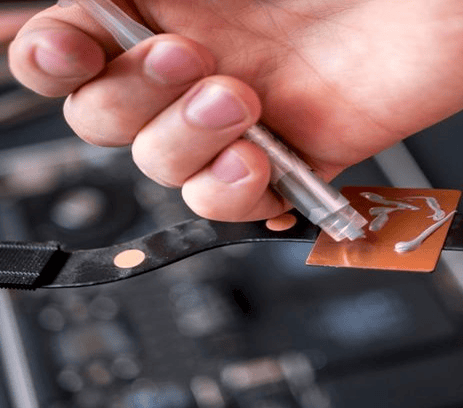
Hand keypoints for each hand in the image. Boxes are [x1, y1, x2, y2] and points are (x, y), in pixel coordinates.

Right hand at [8, 0, 462, 220]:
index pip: (74, 39)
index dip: (49, 52)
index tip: (61, 42)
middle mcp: (206, 51)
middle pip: (101, 111)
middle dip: (126, 92)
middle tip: (186, 55)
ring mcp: (252, 108)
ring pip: (160, 162)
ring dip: (179, 141)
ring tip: (240, 100)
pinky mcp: (304, 152)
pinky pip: (235, 203)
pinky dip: (229, 195)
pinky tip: (256, 162)